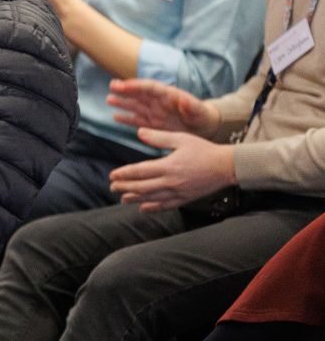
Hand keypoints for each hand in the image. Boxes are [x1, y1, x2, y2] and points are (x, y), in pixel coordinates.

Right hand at [106, 78, 220, 136]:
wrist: (203, 127)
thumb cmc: (201, 116)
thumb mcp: (199, 110)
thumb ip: (191, 105)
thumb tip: (184, 99)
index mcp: (168, 95)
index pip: (150, 87)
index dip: (138, 85)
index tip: (125, 85)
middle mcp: (158, 102)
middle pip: (139, 94)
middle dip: (126, 90)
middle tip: (112, 86)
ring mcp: (154, 112)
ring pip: (135, 106)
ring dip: (123, 103)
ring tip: (109, 99)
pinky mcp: (153, 124)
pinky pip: (137, 120)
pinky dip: (127, 119)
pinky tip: (116, 117)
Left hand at [109, 128, 236, 211]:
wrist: (226, 166)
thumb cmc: (204, 150)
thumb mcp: (181, 139)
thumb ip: (158, 137)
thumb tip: (139, 132)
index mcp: (168, 166)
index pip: (140, 172)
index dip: (124, 174)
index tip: (113, 175)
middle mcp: (171, 182)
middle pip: (142, 187)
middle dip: (125, 187)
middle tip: (112, 187)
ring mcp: (178, 192)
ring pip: (151, 198)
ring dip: (134, 199)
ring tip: (122, 199)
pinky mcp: (185, 199)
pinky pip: (165, 206)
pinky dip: (153, 208)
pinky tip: (143, 208)